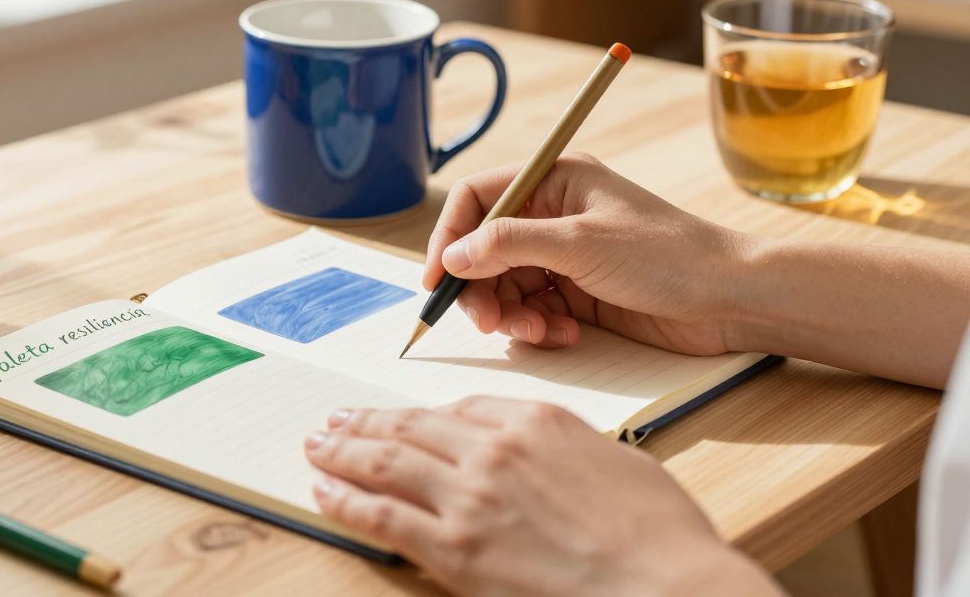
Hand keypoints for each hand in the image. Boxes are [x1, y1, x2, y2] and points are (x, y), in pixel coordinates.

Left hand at [305, 398, 780, 596]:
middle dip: (366, 423)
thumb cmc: (659, 533)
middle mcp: (494, 450)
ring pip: (386, 463)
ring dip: (343, 452)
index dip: (418, 413)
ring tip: (317, 446)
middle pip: (411, 427)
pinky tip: (325, 492)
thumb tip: (534, 452)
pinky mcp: (455, 549)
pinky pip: (382, 515)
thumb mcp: (614, 460)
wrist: (670, 586)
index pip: (459, 408)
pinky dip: (346, 501)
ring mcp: (470, 497)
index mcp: (536, 421)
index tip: (398, 414)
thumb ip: (560, 446)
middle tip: (335, 421)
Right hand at [424, 152, 757, 354]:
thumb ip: (508, 245)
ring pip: (505, 285)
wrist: (731, 300)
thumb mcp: (580, 243)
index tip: (437, 279)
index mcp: (554, 180)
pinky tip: (565, 334)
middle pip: (483, 248)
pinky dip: (537, 326)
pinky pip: (532, 309)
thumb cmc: (668, 256)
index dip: (450, 237)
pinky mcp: (577, 293)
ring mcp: (565, 255)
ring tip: (539, 331)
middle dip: (481, 287)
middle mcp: (554, 214)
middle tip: (487, 321)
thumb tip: (452, 257)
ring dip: (511, 313)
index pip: (477, 198)